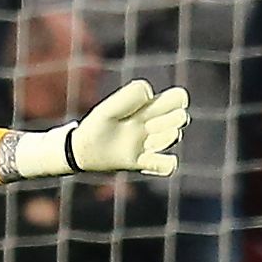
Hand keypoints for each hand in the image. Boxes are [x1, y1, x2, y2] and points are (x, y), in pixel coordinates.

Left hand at [66, 79, 189, 176]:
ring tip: (146, 140)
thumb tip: (151, 95)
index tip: (156, 103)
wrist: (81, 149)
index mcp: (147, 108)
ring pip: (175, 136)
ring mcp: (149, 144)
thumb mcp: (109, 107)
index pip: (178, 98)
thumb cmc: (96, 124)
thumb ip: (130, 95)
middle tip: (147, 125)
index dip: (177, 99)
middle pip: (181, 118)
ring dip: (165, 137)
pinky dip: (166, 163)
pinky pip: (168, 166)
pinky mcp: (142, 162)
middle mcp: (152, 125)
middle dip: (169, 119)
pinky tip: (147, 158)